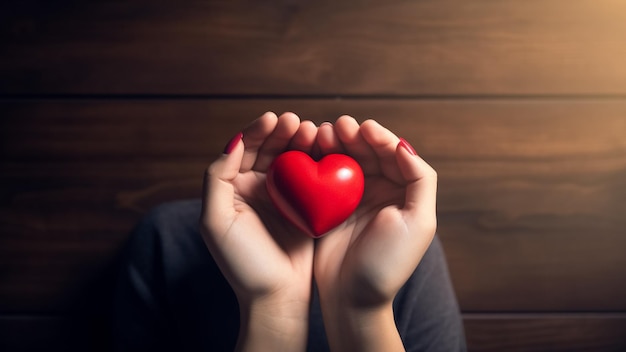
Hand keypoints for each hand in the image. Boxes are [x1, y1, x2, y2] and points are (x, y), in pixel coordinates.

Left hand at [200, 112, 317, 351]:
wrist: (276, 299)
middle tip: (299, 123)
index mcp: (233, 189)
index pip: (244, 149)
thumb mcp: (216, 222)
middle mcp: (256, 189)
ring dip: (302, 142)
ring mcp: (282, 198)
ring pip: (292, 159)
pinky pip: (312, 178)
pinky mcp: (306, 208)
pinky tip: (328, 152)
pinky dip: (319, 162)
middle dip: (283, 132)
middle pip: (270, 149)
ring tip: (315, 132)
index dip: (258, 130)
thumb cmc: (243, 264)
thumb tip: (232, 142)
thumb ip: (217, 179)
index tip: (275, 118)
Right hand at [313, 116, 437, 350]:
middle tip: (337, 126)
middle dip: (353, 135)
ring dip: (334, 143)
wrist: (352, 298)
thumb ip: (420, 180)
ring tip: (321, 134)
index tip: (363, 128)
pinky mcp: (328, 206)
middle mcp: (378, 190)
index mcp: (403, 191)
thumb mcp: (418, 223)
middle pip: (366, 152)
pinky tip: (309, 151)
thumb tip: (405, 145)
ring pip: (344, 159)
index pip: (393, 154)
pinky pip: (323, 176)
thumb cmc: (388, 264)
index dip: (379, 137)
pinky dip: (317, 161)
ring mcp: (352, 197)